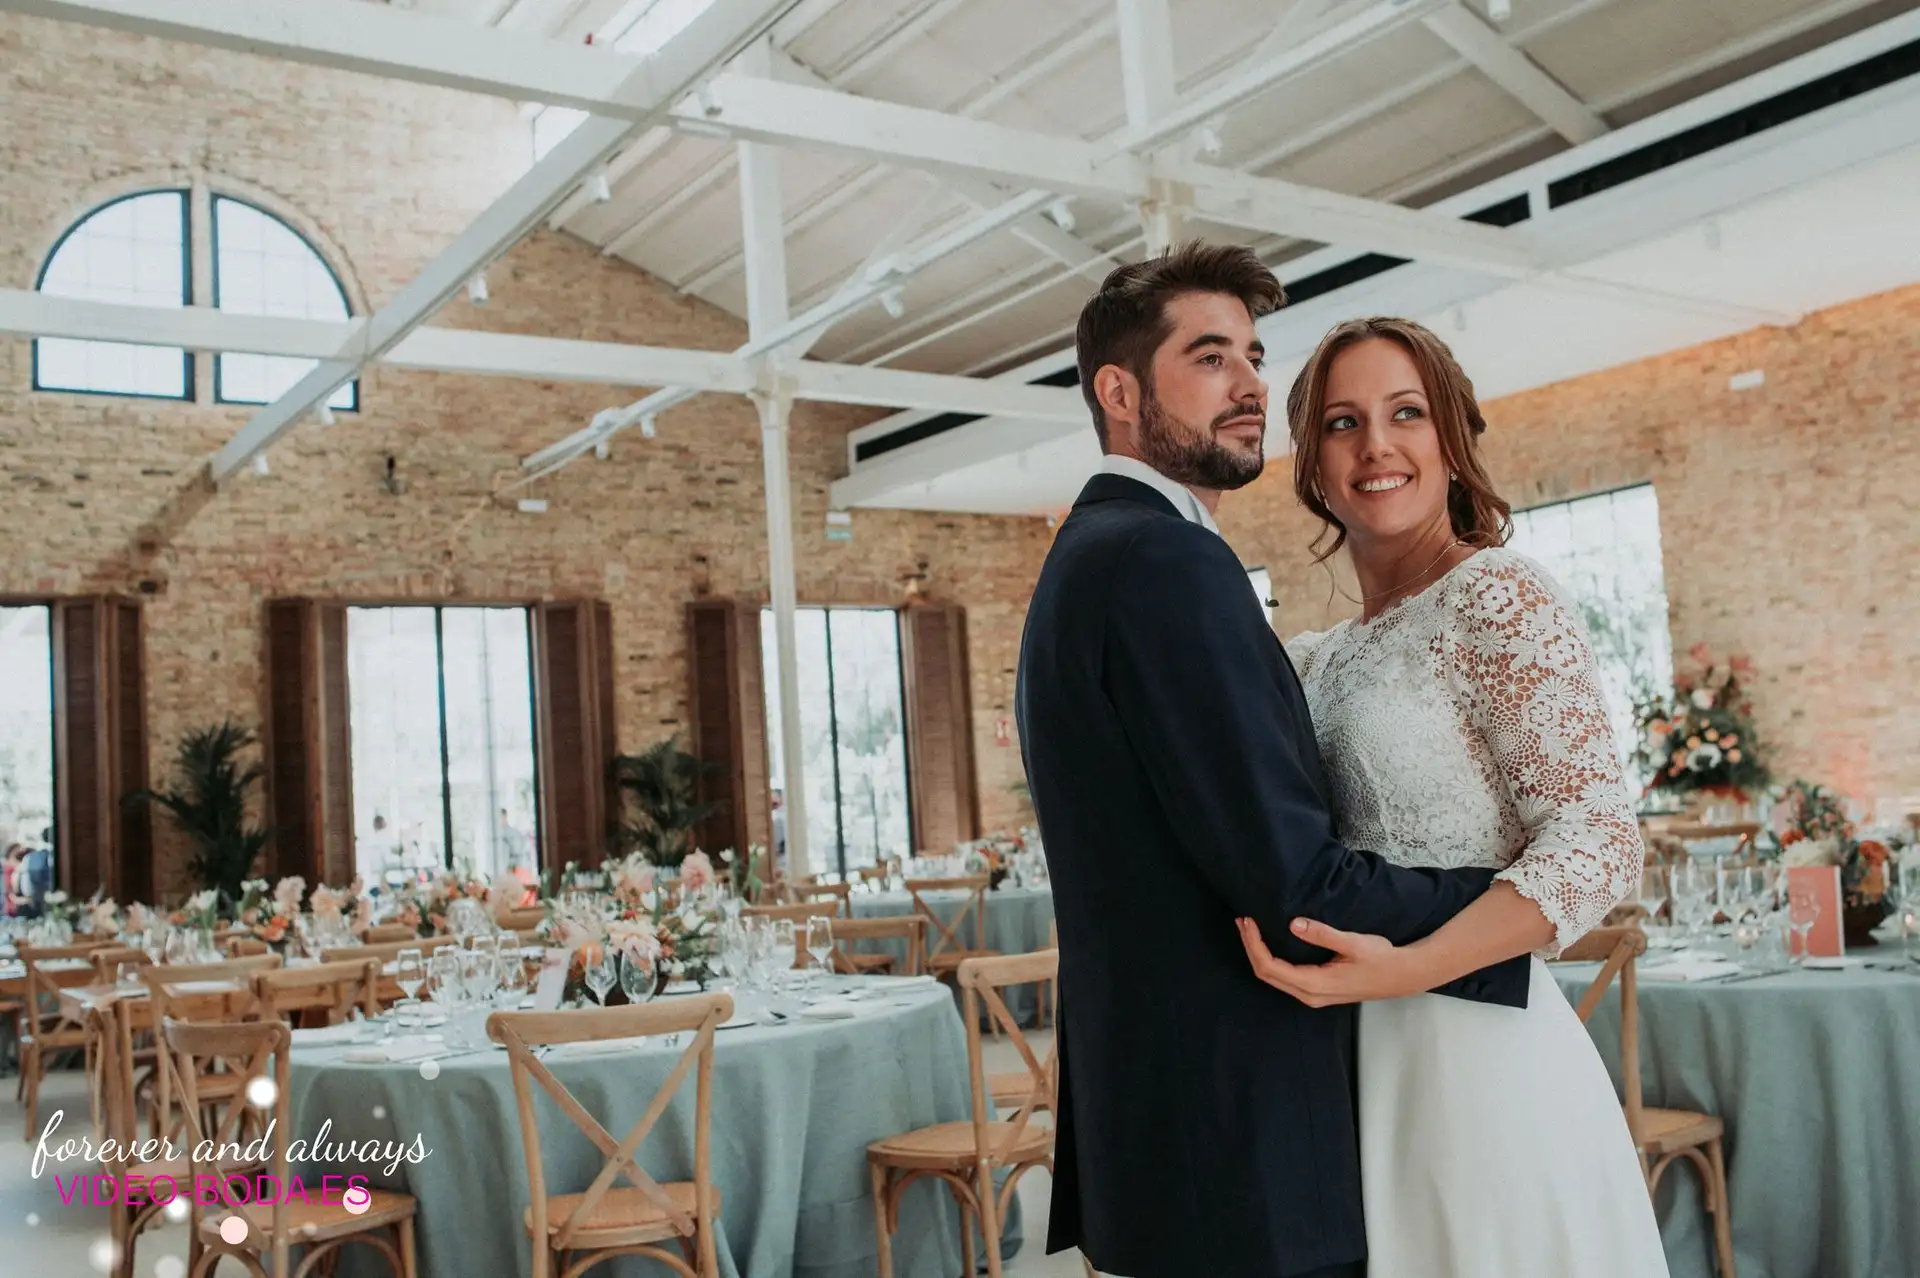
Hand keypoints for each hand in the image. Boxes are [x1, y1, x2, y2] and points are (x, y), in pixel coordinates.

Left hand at [1234, 917, 1429, 1006]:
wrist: (1402, 977)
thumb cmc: (1381, 959)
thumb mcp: (1352, 943)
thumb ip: (1322, 934)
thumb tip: (1293, 923)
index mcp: (1315, 984)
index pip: (1270, 967)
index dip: (1254, 944)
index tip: (1248, 922)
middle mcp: (1309, 995)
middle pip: (1266, 974)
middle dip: (1250, 947)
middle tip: (1242, 921)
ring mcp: (1313, 995)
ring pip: (1273, 978)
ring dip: (1258, 953)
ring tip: (1250, 929)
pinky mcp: (1317, 991)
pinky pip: (1284, 978)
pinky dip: (1271, 960)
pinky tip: (1269, 943)